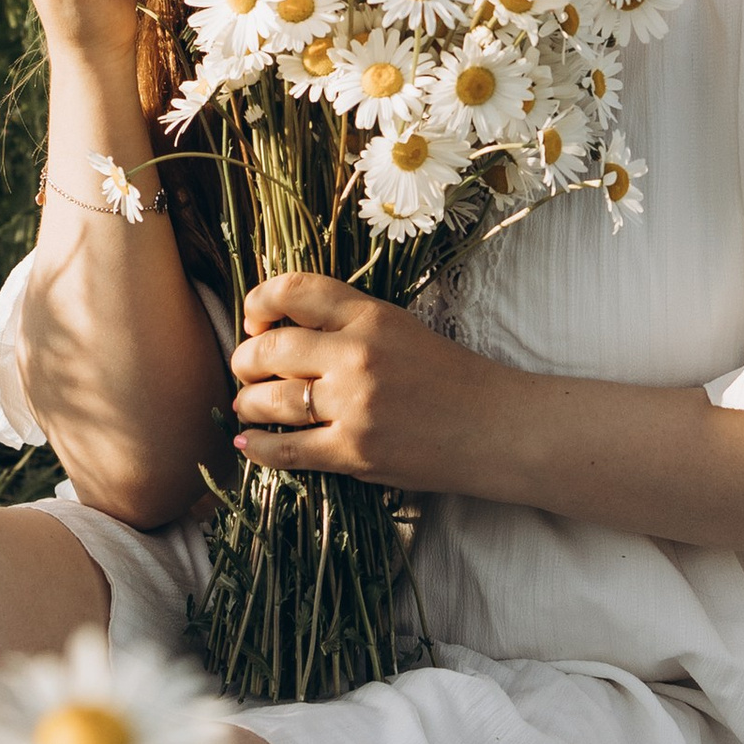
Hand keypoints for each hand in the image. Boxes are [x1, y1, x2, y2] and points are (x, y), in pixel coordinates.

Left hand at [230, 274, 492, 490]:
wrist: (498, 428)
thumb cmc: (450, 378)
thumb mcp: (400, 330)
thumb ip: (347, 324)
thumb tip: (279, 332)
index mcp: (371, 315)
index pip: (293, 291)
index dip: (259, 302)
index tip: (254, 320)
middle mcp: (358, 355)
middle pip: (269, 350)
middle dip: (245, 361)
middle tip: (246, 371)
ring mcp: (355, 406)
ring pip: (270, 401)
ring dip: (248, 404)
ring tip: (248, 406)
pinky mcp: (355, 452)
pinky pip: (287, 450)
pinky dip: (259, 447)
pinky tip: (249, 443)